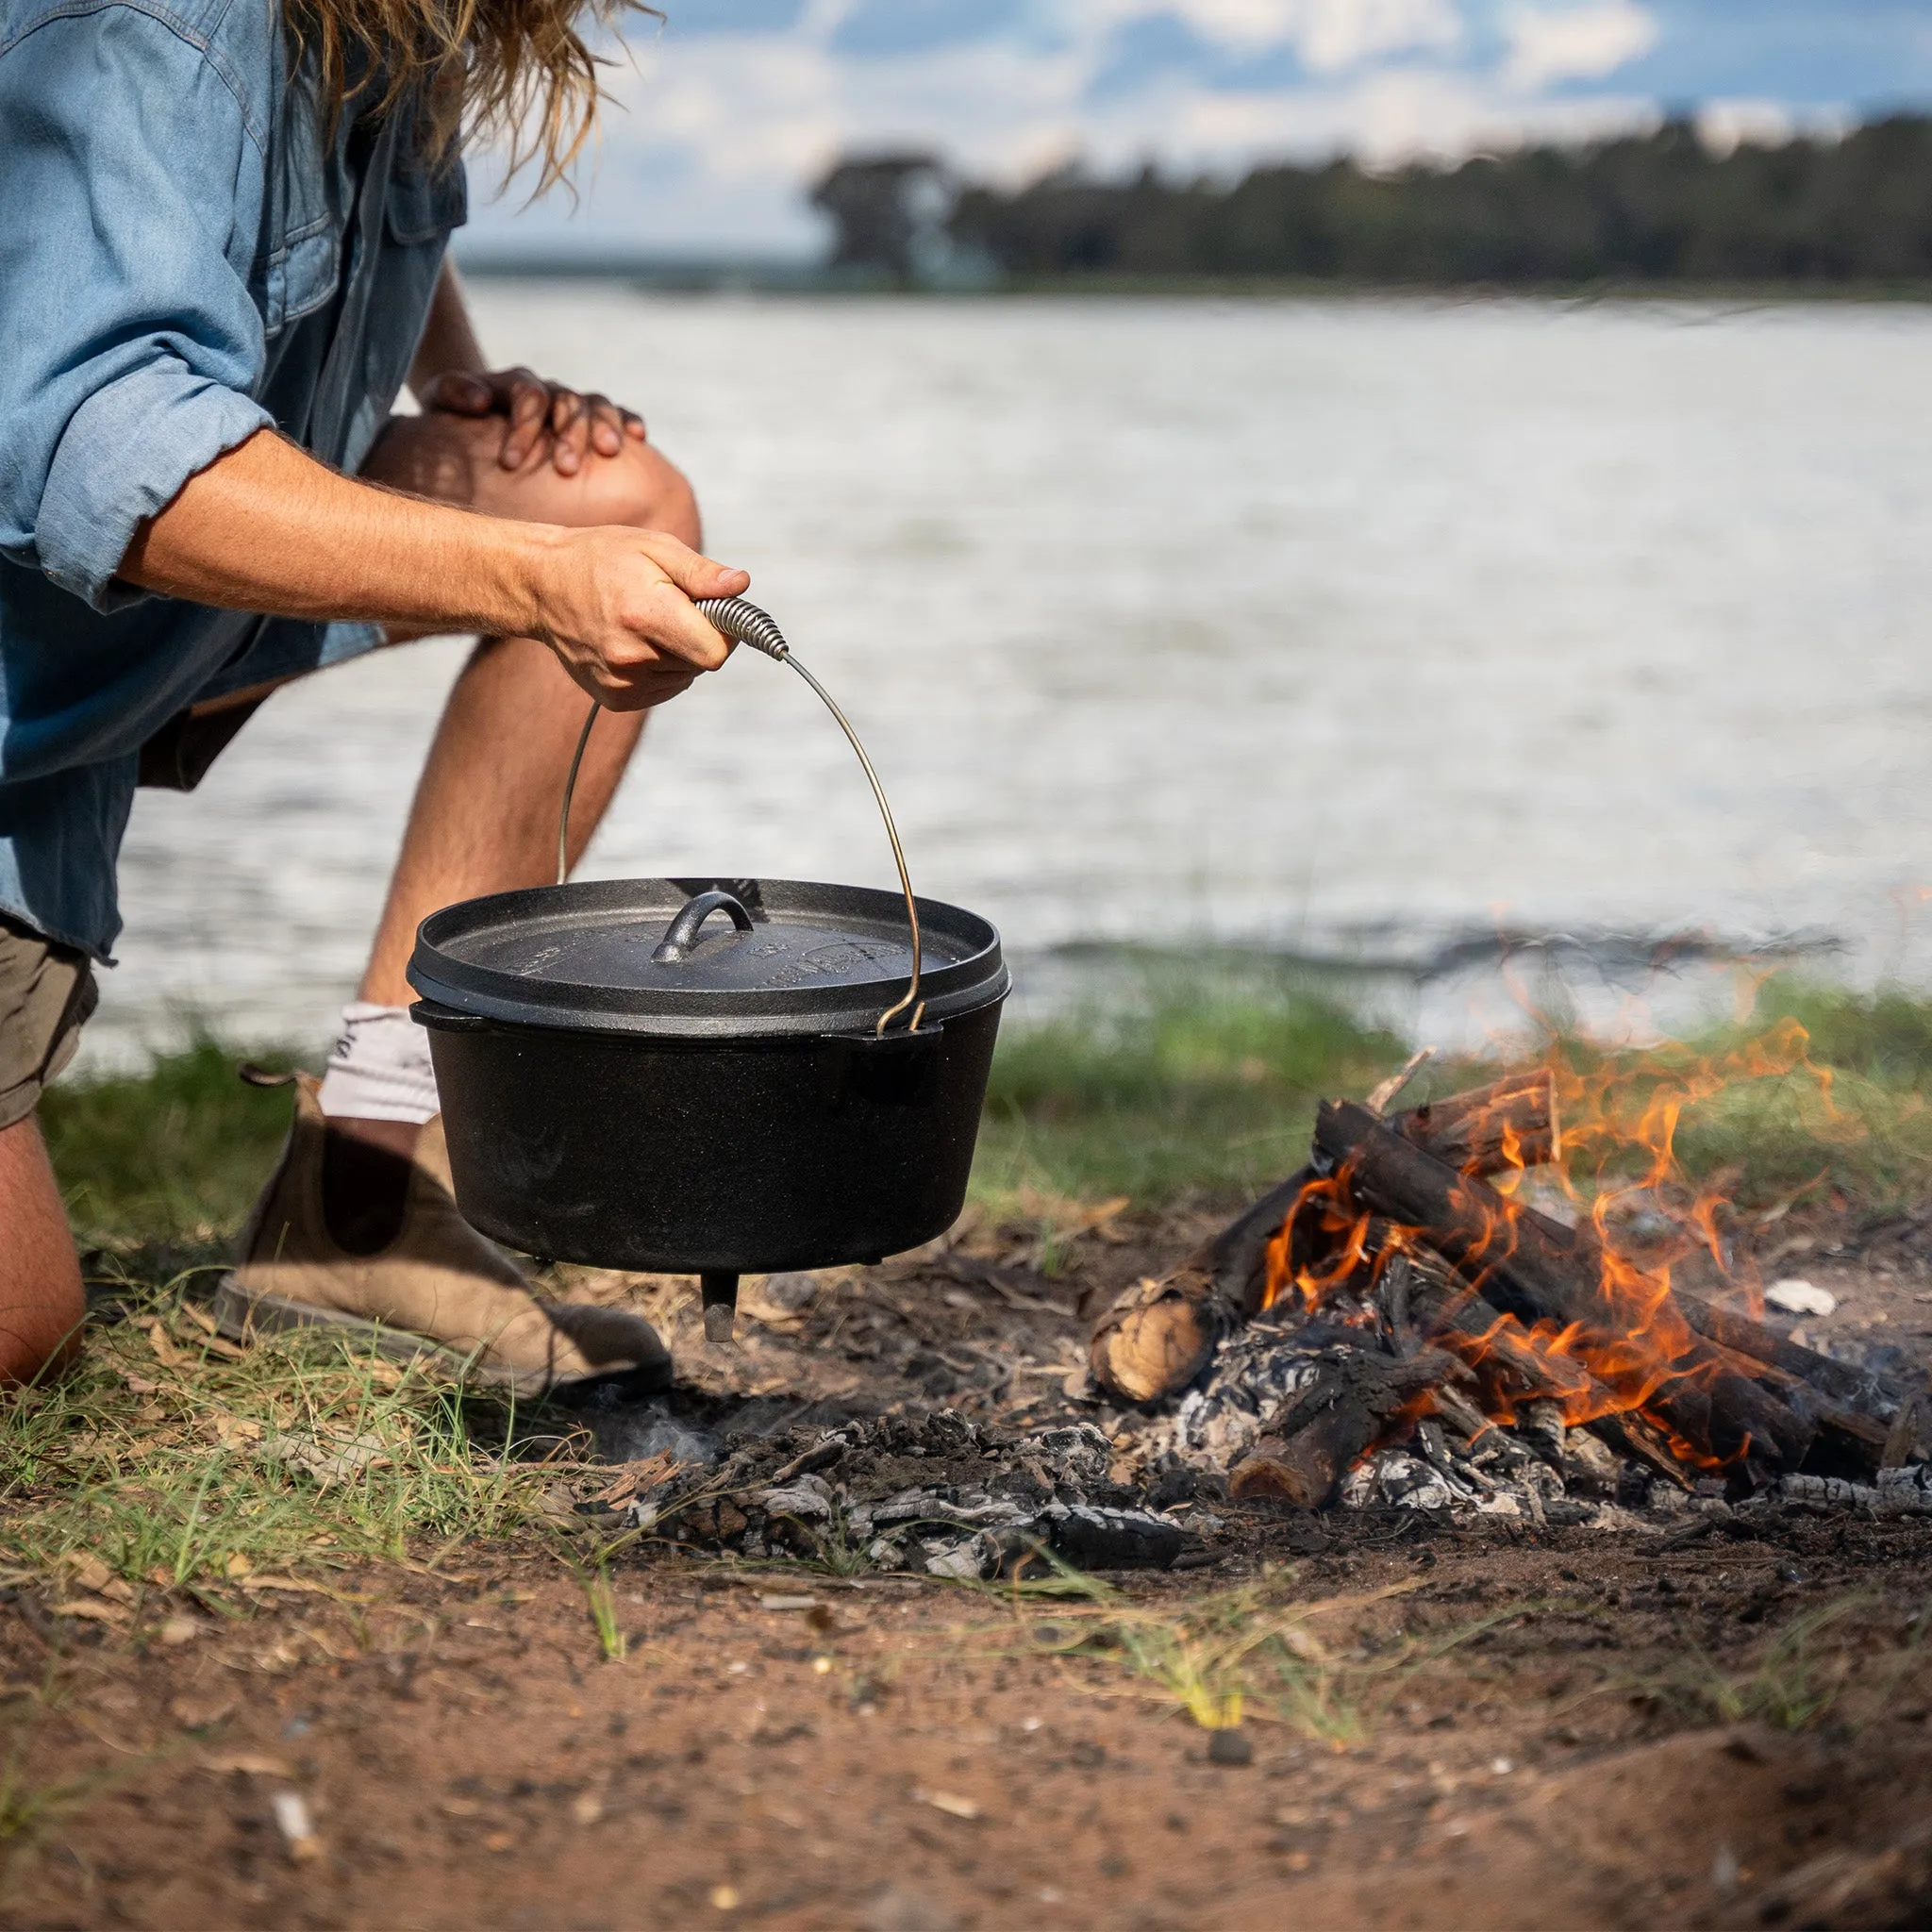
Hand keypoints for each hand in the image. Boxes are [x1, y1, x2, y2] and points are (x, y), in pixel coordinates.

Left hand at [419, 367, 646, 477]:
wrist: (478, 409)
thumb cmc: (456, 413)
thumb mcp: (440, 398)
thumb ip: (454, 393)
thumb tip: (481, 400)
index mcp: (516, 383)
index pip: (528, 397)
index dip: (523, 428)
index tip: (511, 464)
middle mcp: (550, 389)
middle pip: (568, 401)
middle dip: (569, 433)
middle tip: (566, 468)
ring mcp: (573, 402)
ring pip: (596, 403)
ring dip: (603, 426)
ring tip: (609, 452)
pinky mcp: (593, 418)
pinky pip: (618, 412)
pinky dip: (628, 420)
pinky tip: (637, 437)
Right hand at [528, 526, 751, 711]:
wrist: (544, 585)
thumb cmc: (602, 559)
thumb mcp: (653, 548)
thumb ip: (701, 573)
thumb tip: (741, 586)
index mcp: (644, 615)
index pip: (714, 652)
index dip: (725, 633)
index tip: (716, 612)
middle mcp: (631, 657)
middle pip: (701, 664)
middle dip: (699, 637)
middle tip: (672, 608)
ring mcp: (621, 683)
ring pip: (684, 677)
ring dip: (679, 653)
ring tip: (648, 623)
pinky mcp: (615, 698)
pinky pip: (663, 689)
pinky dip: (661, 669)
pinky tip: (637, 643)